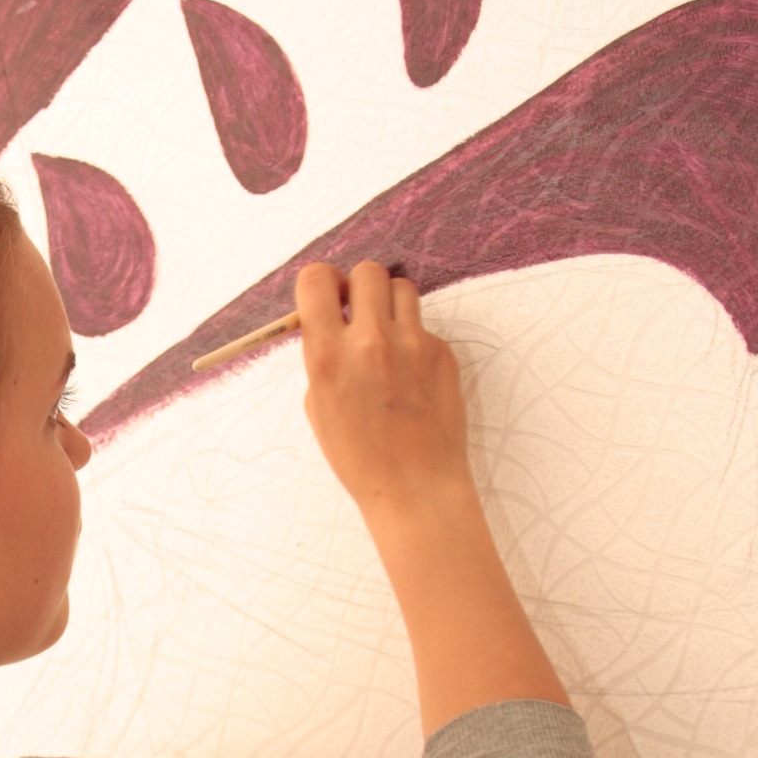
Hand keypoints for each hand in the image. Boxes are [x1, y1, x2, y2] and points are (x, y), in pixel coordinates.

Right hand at [295, 259, 471, 521]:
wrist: (414, 486)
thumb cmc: (360, 458)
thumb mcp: (319, 407)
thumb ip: (322, 358)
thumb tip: (329, 325)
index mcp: (328, 356)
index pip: (316, 280)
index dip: (322, 283)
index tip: (328, 297)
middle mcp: (369, 341)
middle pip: (366, 271)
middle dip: (359, 286)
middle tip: (359, 312)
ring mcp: (411, 344)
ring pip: (401, 287)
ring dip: (389, 304)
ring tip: (387, 337)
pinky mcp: (441, 352)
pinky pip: (423, 325)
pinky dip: (413, 340)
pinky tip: (410, 374)